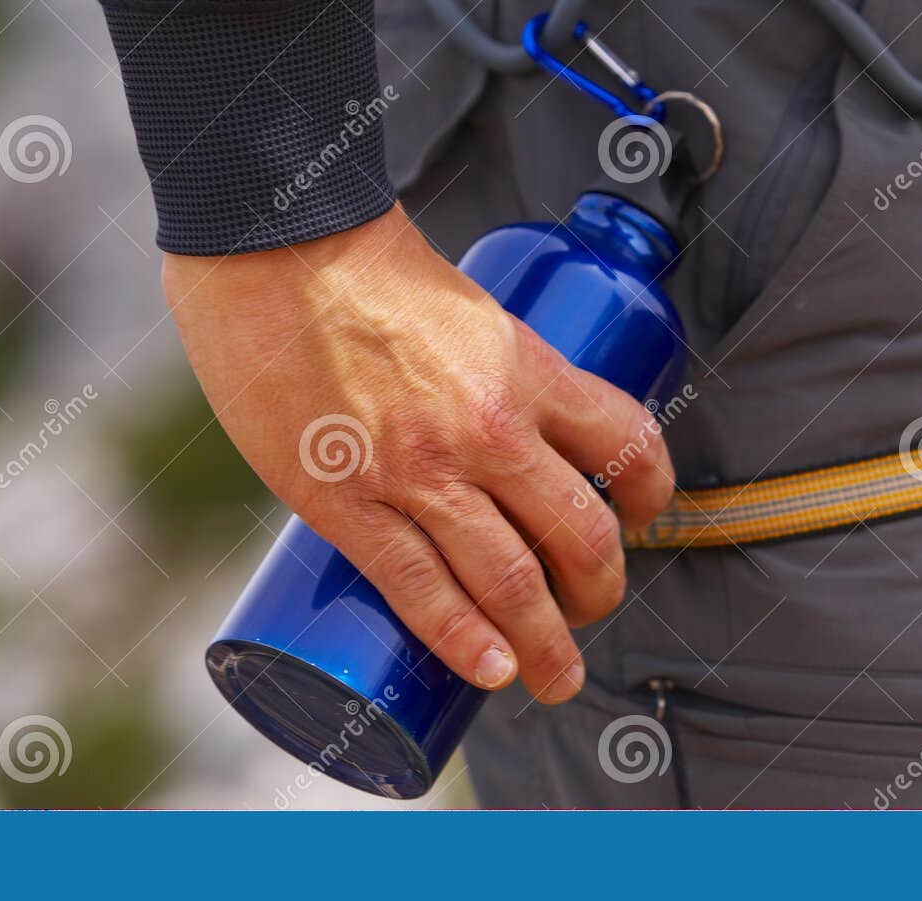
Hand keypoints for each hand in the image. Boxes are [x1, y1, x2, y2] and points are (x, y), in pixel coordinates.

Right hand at [163, 204, 675, 702]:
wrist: (271, 246)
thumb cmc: (363, 266)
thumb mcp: (466, 311)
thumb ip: (487, 371)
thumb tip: (492, 437)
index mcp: (527, 369)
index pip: (629, 446)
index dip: (650, 498)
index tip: (638, 523)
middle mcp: (488, 426)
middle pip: (581, 536)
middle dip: (599, 593)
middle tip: (589, 614)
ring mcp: (418, 470)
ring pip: (511, 582)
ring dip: (546, 645)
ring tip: (552, 676)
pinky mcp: (345, 501)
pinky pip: (419, 589)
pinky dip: (464, 641)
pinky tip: (492, 671)